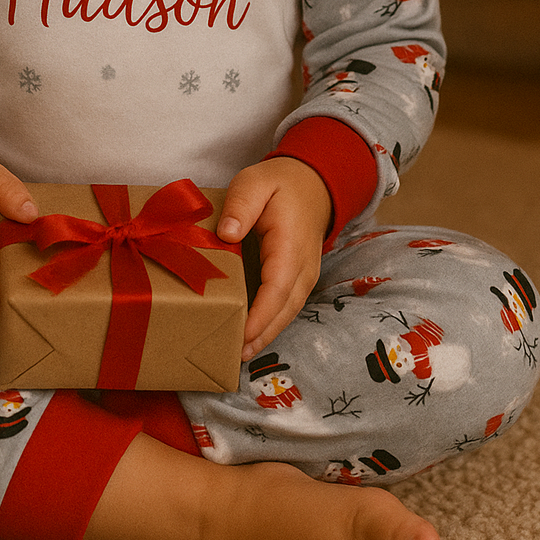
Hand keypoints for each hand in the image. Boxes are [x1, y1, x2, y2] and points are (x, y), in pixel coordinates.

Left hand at [216, 158, 331, 360]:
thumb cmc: (279, 184)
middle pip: (284, 310)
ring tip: (239, 354)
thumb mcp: (254, 182)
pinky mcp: (300, 278)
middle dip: (261, 336)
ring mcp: (305, 275)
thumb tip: (227, 233)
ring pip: (288, 312)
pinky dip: (271, 323)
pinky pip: (287, 306)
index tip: (241, 336)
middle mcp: (303, 267)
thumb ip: (240, 205)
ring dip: (266, 335)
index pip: (276, 289)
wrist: (313, 184)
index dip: (260, 316)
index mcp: (290, 245)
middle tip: (232, 356)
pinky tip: (253, 336)